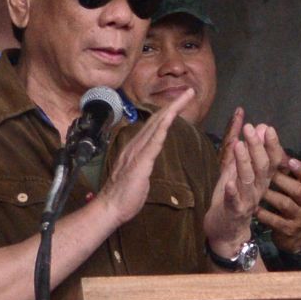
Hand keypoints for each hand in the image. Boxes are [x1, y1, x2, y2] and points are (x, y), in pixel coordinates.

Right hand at [94, 87, 191, 225]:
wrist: (110, 208)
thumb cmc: (125, 195)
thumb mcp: (138, 173)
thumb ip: (145, 161)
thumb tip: (150, 156)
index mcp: (136, 148)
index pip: (155, 125)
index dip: (169, 111)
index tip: (182, 100)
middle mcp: (135, 145)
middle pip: (157, 120)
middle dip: (174, 104)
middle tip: (190, 91)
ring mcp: (136, 153)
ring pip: (156, 126)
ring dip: (172, 110)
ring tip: (185, 97)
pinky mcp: (139, 164)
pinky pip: (152, 144)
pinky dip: (162, 130)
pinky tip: (170, 120)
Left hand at [204, 107, 283, 254]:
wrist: (228, 232)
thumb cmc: (233, 199)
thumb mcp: (239, 172)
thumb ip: (247, 152)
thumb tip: (259, 128)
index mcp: (262, 180)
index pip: (271, 159)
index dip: (270, 144)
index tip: (267, 127)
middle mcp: (259, 189)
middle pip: (263, 166)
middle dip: (257, 147)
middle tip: (251, 129)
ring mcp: (248, 201)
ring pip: (249, 180)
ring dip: (244, 162)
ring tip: (239, 146)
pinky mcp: (235, 212)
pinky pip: (235, 201)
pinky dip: (232, 192)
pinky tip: (229, 182)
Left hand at [257, 158, 300, 253]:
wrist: (299, 234)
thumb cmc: (293, 202)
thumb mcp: (295, 186)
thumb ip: (285, 168)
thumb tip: (272, 142)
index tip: (290, 161)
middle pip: (298, 191)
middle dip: (281, 180)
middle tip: (264, 172)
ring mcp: (299, 218)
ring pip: (285, 204)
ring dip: (270, 195)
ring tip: (257, 189)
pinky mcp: (289, 230)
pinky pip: (276, 221)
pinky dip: (264, 214)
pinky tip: (254, 208)